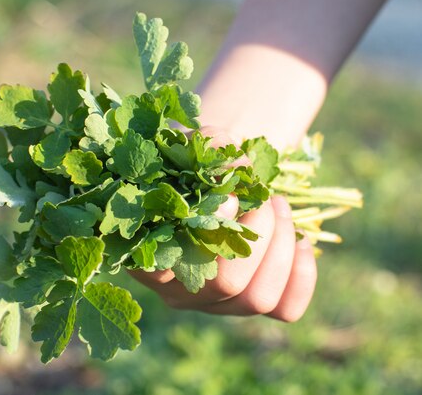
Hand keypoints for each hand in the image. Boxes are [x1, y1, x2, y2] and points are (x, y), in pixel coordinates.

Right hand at [129, 128, 316, 321]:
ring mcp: (216, 303)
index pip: (161, 267)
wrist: (214, 175)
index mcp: (150, 255)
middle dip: (256, 234)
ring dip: (280, 248)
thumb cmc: (192, 161)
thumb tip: (239, 165)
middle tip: (265, 197)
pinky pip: (286, 309)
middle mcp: (179, 290)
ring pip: (256, 299)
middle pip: (222, 285)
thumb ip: (209, 145)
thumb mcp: (193, 143)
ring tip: (280, 206)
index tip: (230, 197)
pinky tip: (301, 238)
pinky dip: (303, 273)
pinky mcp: (251, 305)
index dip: (200, 237)